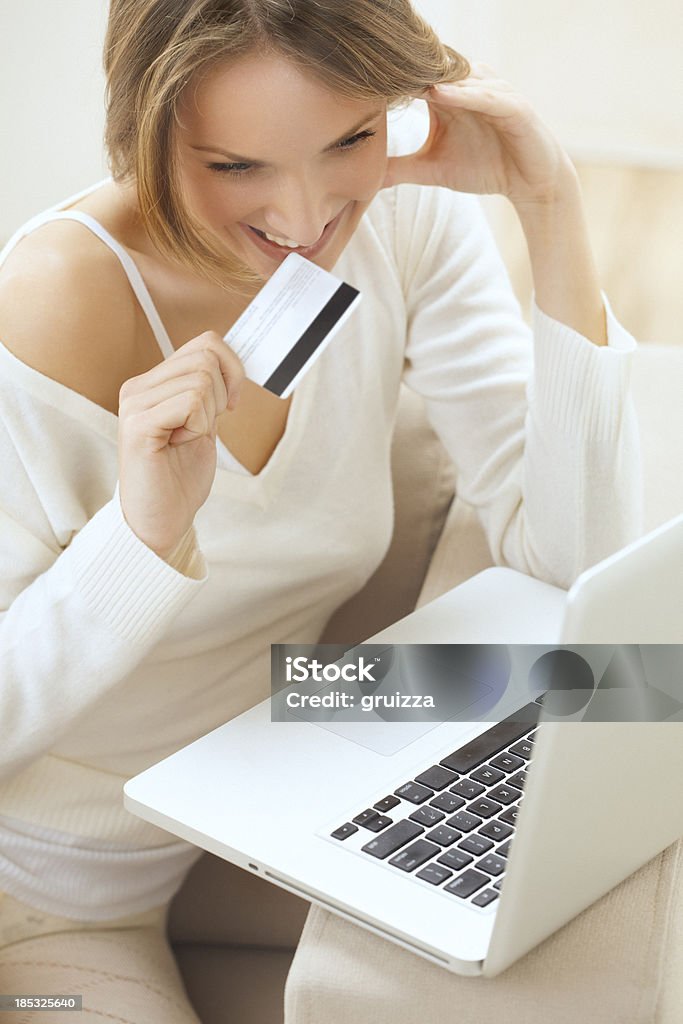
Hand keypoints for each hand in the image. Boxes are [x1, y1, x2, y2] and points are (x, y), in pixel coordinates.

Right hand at [117, 332, 244, 558]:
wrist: (161, 520)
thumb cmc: (180, 478)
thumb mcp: (204, 424)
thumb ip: (211, 392)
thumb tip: (235, 364)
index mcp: (153, 383)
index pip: (205, 343)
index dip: (232, 369)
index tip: (230, 405)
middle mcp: (138, 387)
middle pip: (206, 358)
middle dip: (221, 396)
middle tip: (202, 429)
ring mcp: (135, 403)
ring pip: (201, 380)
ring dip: (207, 416)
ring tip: (185, 439)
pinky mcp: (138, 424)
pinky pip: (191, 403)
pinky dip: (197, 427)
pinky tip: (178, 445)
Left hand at [384, 62, 575, 206]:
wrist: (530, 182)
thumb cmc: (484, 167)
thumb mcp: (433, 170)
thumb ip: (400, 169)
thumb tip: (367, 177)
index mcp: (448, 95)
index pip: (414, 78)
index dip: (388, 77)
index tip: (354, 78)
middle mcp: (469, 86)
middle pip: (433, 69)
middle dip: (406, 67)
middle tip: (370, 62)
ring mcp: (491, 92)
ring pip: (458, 77)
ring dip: (430, 76)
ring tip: (400, 73)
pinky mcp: (513, 106)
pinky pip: (485, 96)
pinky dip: (463, 94)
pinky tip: (438, 94)